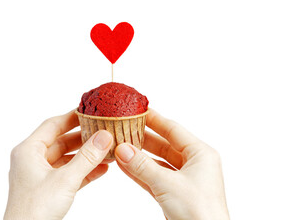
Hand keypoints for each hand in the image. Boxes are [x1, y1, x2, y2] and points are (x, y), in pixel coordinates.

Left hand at [4, 110, 112, 219]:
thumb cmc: (34, 211)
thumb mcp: (65, 180)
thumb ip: (87, 157)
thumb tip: (104, 136)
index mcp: (28, 151)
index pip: (53, 125)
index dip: (72, 117)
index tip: (91, 112)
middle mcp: (33, 160)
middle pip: (62, 141)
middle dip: (84, 138)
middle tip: (103, 130)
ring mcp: (41, 175)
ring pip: (68, 158)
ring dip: (87, 156)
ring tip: (107, 149)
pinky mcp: (49, 189)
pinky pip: (70, 174)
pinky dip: (85, 171)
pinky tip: (102, 169)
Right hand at [115, 109, 229, 219]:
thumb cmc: (200, 214)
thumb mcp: (168, 184)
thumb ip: (143, 166)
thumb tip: (123, 149)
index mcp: (201, 154)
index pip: (173, 130)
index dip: (154, 120)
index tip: (138, 111)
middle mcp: (194, 164)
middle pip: (164, 145)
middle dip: (143, 139)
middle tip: (124, 129)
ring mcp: (184, 179)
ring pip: (157, 162)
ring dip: (139, 156)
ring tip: (120, 146)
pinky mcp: (175, 193)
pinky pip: (154, 177)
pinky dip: (140, 172)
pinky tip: (125, 166)